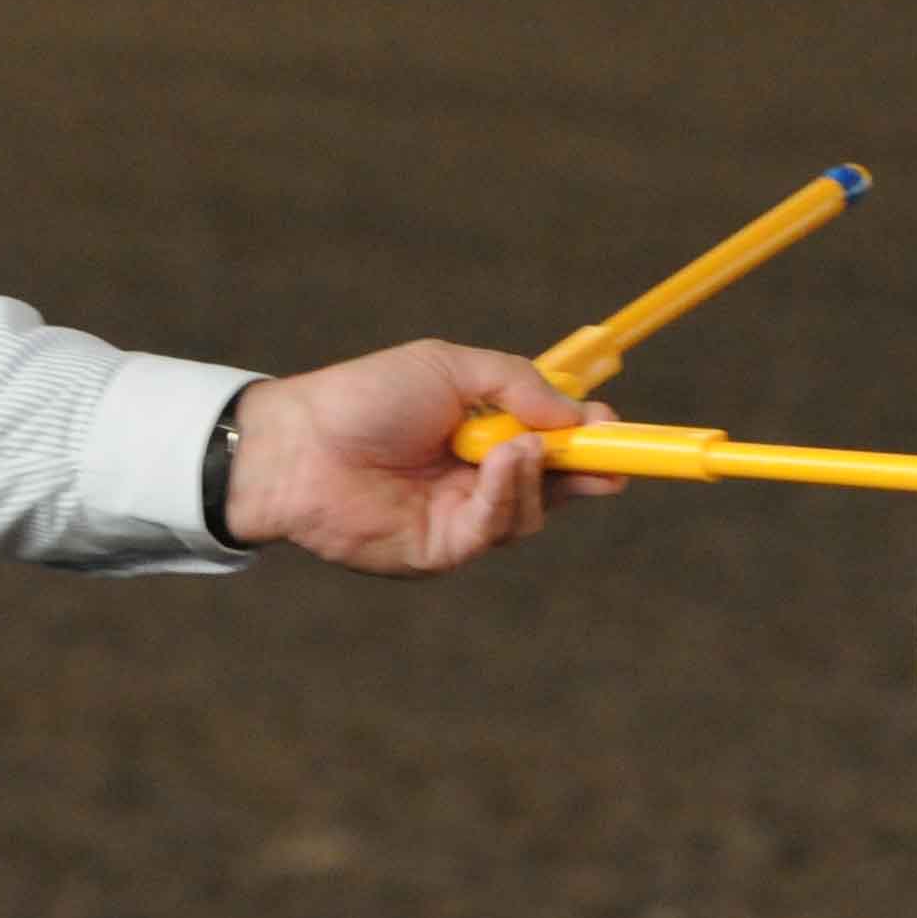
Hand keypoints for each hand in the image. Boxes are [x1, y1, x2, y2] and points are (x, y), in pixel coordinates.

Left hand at [222, 342, 621, 574]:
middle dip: (588, 471)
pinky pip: (493, 530)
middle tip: (617, 457)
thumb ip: (515, 383)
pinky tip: (499, 463)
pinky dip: (506, 496)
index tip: (614, 427)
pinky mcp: (441, 549)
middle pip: (554, 485)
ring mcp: (459, 516)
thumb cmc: (364, 397)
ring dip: (537, 475)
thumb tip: (576, 414)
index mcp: (480, 430)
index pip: (550, 439)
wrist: (299, 443)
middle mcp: (475, 477)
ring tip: (521, 445)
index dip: (586, 436)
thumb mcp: (449, 368)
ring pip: (530, 511)